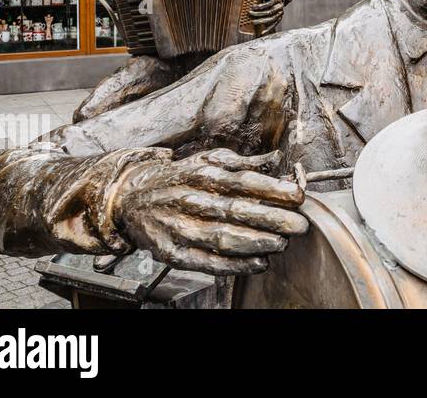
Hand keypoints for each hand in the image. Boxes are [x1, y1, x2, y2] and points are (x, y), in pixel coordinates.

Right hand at [109, 149, 307, 275]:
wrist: (128, 198)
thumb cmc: (177, 178)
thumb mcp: (207, 161)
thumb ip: (242, 162)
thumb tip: (276, 160)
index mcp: (202, 174)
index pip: (242, 181)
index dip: (273, 190)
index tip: (298, 196)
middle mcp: (189, 199)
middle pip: (235, 211)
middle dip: (272, 219)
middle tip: (298, 225)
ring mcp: (178, 227)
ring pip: (222, 238)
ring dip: (256, 243)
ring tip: (281, 244)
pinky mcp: (171, 252)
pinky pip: (207, 262)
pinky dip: (235, 265)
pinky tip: (258, 263)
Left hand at [248, 0, 285, 34]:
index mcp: (277, 0)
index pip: (268, 4)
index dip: (260, 6)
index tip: (252, 7)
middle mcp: (280, 7)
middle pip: (269, 12)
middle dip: (258, 14)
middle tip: (249, 14)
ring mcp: (280, 14)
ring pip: (271, 19)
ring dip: (262, 21)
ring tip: (253, 22)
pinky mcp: (279, 18)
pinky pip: (274, 24)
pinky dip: (268, 29)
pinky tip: (262, 32)